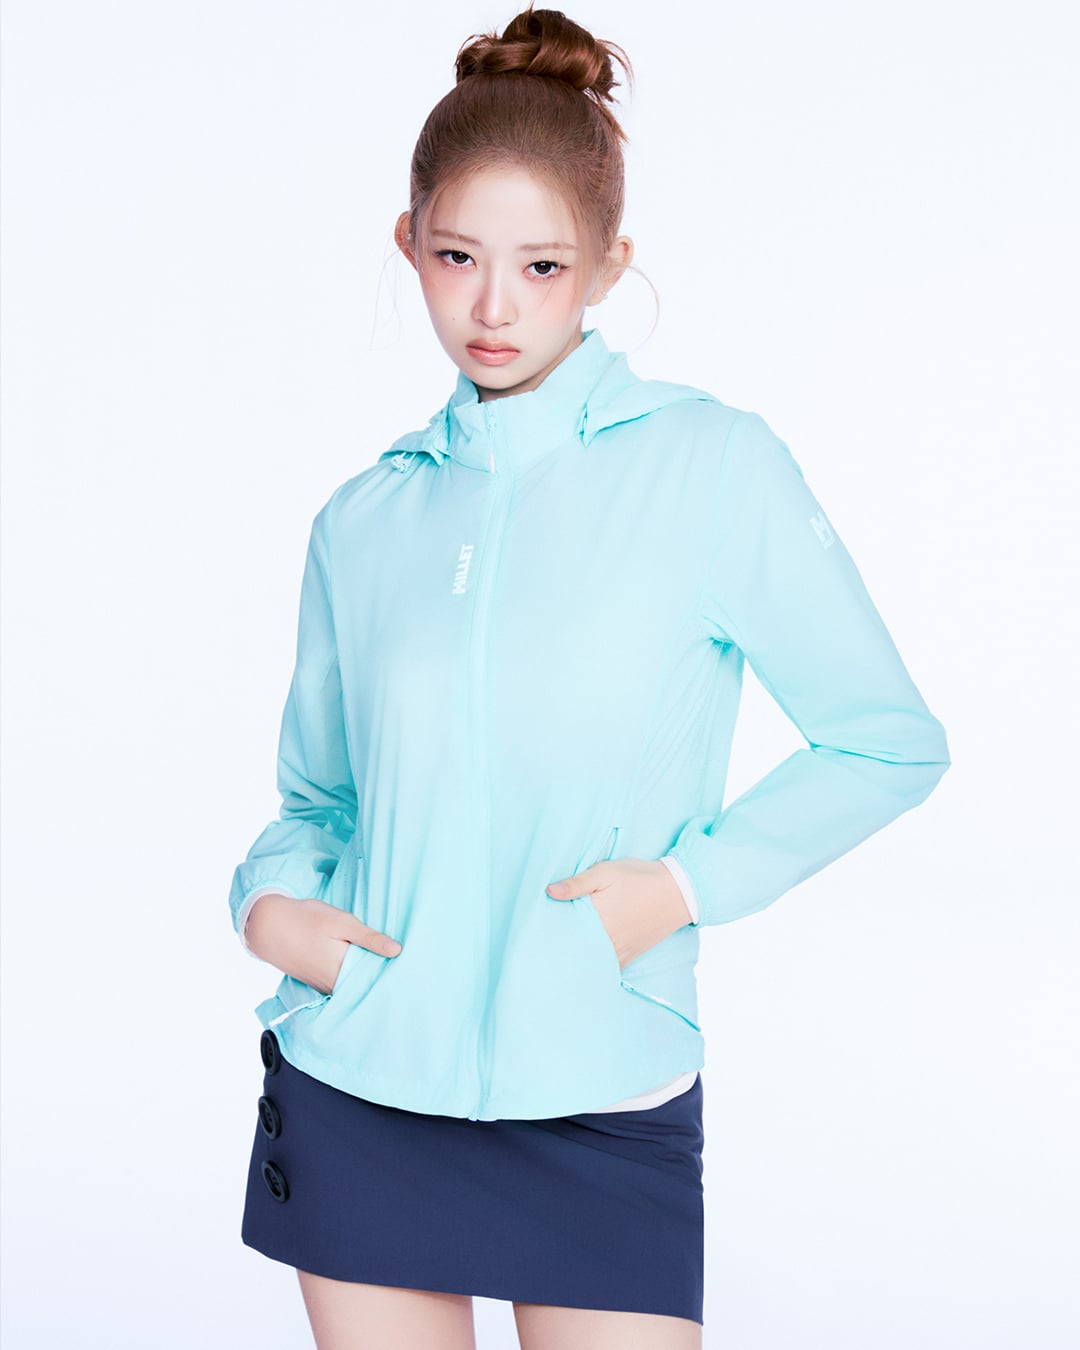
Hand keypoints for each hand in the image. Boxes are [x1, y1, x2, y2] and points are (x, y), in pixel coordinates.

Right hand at [243, 894, 402, 994]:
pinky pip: (339, 984)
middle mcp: (332, 983)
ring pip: (351, 986)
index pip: (375, 978)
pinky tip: (358, 965)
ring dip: (364, 977)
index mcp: (341, 969)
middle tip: (401, 967)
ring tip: (384, 966)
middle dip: (380, 976)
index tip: (409, 967)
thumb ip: (368, 937)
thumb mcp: (341, 921)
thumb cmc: (306, 918)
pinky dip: (350, 977)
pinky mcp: (316, 982)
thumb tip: (397, 950)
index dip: (391, 973)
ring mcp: (322, 985)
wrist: (268, 925)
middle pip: (364, 984)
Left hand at [546, 858, 693, 968]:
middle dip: (558, 951)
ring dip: (575, 962)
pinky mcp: (629, 956)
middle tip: (538, 951)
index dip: (549, 932)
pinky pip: (606, 969)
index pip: (565, 930)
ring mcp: (619, 951)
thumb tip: (549, 892)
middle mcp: (607, 939)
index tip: (534, 933)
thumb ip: (578, 883)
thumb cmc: (639, 878)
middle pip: (575, 951)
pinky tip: (582, 966)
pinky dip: (593, 969)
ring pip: (589, 963)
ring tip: (556, 960)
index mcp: (598, 917)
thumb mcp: (607, 872)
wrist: (678, 892)